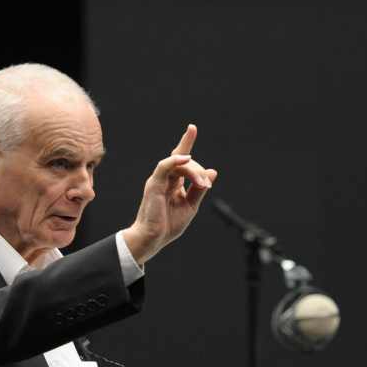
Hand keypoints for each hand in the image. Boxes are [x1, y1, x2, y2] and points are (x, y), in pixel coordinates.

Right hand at [123, 124, 217, 264]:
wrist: (153, 239)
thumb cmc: (168, 226)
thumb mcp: (191, 206)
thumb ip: (199, 189)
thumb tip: (213, 172)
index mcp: (172, 183)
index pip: (180, 160)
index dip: (186, 143)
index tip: (192, 128)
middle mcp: (165, 179)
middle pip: (184, 161)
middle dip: (199, 170)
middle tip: (206, 185)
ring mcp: (158, 180)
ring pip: (179, 163)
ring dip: (194, 171)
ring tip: (202, 184)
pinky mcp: (154, 184)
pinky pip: (165, 166)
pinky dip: (176, 160)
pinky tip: (187, 159)